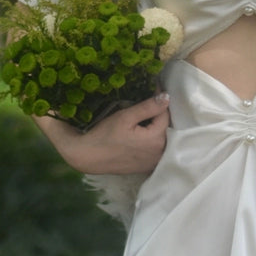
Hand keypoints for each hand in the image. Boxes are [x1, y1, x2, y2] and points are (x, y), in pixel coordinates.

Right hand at [33, 92, 170, 173]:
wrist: (89, 157)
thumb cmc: (105, 135)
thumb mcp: (126, 117)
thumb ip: (148, 107)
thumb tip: (167, 97)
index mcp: (157, 139)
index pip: (165, 114)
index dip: (159, 100)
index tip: (153, 88)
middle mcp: (160, 153)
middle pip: (166, 128)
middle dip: (159, 114)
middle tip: (149, 101)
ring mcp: (153, 162)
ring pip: (162, 139)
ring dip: (157, 128)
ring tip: (146, 116)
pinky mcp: (147, 167)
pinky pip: (156, 150)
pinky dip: (153, 141)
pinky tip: (142, 134)